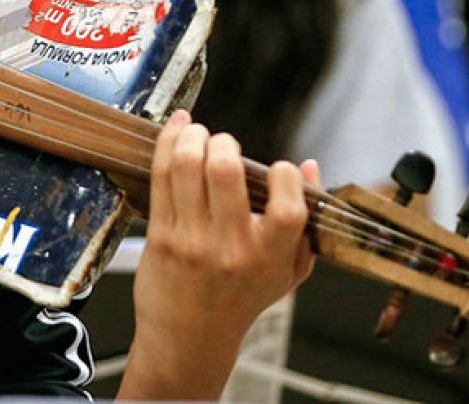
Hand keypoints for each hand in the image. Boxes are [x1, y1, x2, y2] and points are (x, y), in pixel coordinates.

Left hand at [119, 110, 317, 399]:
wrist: (190, 338)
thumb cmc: (242, 299)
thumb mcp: (288, 272)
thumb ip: (306, 223)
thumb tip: (308, 166)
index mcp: (271, 254)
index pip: (288, 200)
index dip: (283, 172)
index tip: (275, 170)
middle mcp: (232, 245)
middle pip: (226, 170)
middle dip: (225, 143)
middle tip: (224, 143)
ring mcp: (192, 239)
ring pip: (188, 167)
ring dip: (192, 136)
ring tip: (197, 132)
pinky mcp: (160, 236)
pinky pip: (162, 179)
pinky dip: (167, 146)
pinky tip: (175, 131)